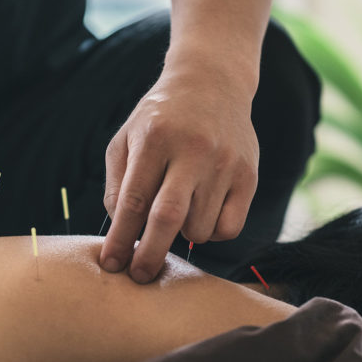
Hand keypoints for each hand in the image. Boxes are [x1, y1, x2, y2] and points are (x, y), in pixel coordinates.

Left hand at [99, 64, 258, 282]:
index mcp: (154, 139)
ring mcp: (225, 162)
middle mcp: (192, 149)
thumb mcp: (125, 140)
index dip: (120, 238)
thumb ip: (117, 186)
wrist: (211, 83)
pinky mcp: (250, 174)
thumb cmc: (158, 121)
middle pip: (168, 217)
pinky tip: (201, 212)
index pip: (133, 200)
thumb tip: (121, 232)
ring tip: (176, 212)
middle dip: (150, 254)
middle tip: (138, 277)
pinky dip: (211, 232)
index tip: (111, 264)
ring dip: (181, 236)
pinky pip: (229, 227)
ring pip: (199, 228)